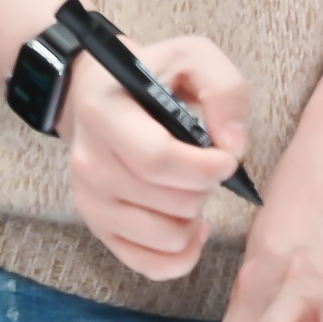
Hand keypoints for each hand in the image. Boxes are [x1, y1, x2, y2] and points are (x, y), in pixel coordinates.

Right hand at [61, 37, 246, 281]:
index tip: (228, 158)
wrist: (100, 96)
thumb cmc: (154, 76)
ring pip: (167, 237)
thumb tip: (233, 146)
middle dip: (206, 185)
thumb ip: (225, 89)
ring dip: (196, 215)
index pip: (156, 159)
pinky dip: (184, 251)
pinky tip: (191, 223)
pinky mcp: (100, 230)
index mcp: (105, 112)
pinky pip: (153, 265)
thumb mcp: (192, 56)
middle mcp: (89, 163)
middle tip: (207, 162)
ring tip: (194, 186)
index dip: (204, 166)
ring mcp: (90, 202)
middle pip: (169, 201)